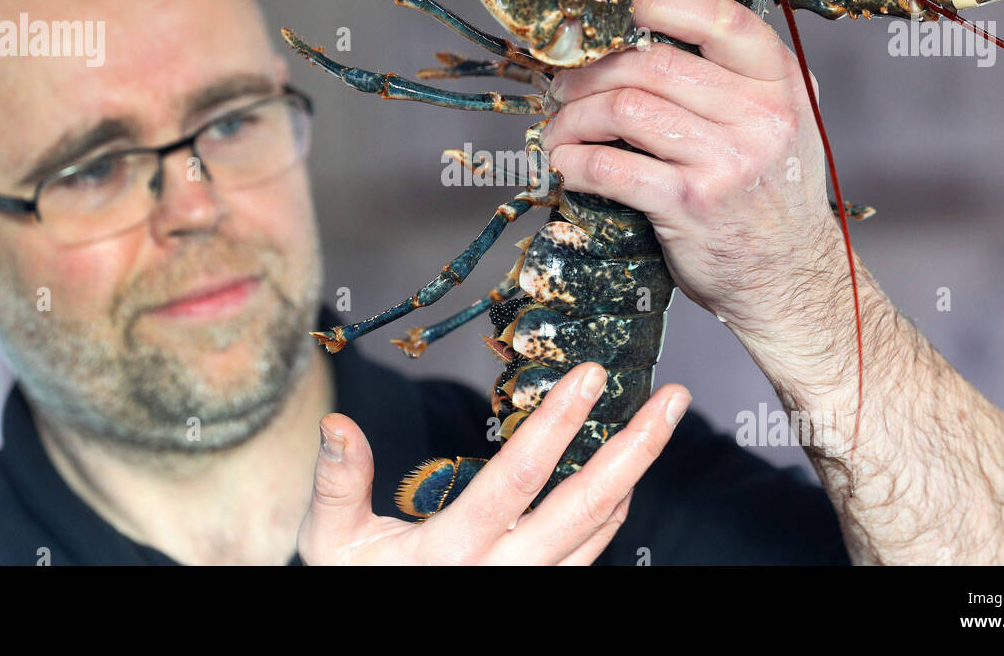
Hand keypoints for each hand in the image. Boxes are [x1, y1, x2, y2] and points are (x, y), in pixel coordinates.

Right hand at [297, 363, 689, 564]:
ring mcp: (528, 587)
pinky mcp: (540, 592)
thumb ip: (338, 484)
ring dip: (634, 474)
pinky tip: (625, 477)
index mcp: (453, 552)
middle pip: (585, 508)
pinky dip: (613, 512)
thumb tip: (338, 425)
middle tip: (670, 399)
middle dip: (634, 449)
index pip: (517, 479)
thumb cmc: (355, 585)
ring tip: (660, 422)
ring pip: (598, 532)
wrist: (373, 640)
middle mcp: (503, 572)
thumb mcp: (332, 544)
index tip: (589, 375)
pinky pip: (589, 554)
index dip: (558, 424)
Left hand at [541, 0, 847, 342]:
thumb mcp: (779, 124)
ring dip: (575, 117)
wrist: (791, 278)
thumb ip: (735, 80)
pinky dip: (575, 162)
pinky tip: (565, 163)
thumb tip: (645, 35)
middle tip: (563, 83)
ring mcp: (727, 163)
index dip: (658, 2)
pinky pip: (613, 168)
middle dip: (592, 69)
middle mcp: (761, 117)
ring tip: (560, 127)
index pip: (720, 19)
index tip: (615, 6)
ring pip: (625, 109)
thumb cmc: (770, 198)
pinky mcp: (690, 206)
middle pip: (653, 64)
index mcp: (782, 84)